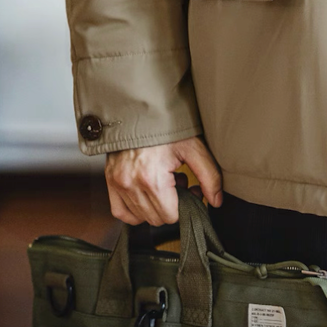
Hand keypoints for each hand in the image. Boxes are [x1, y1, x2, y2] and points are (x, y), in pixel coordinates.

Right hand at [105, 135, 222, 225]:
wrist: (140, 108)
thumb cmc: (166, 125)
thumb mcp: (193, 146)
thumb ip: (209, 175)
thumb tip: (216, 200)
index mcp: (152, 178)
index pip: (170, 216)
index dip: (185, 205)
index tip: (190, 188)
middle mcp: (131, 184)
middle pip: (156, 218)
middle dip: (172, 205)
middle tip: (179, 183)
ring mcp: (117, 184)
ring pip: (139, 217)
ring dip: (154, 206)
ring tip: (163, 183)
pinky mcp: (110, 181)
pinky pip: (120, 212)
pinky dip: (134, 209)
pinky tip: (147, 193)